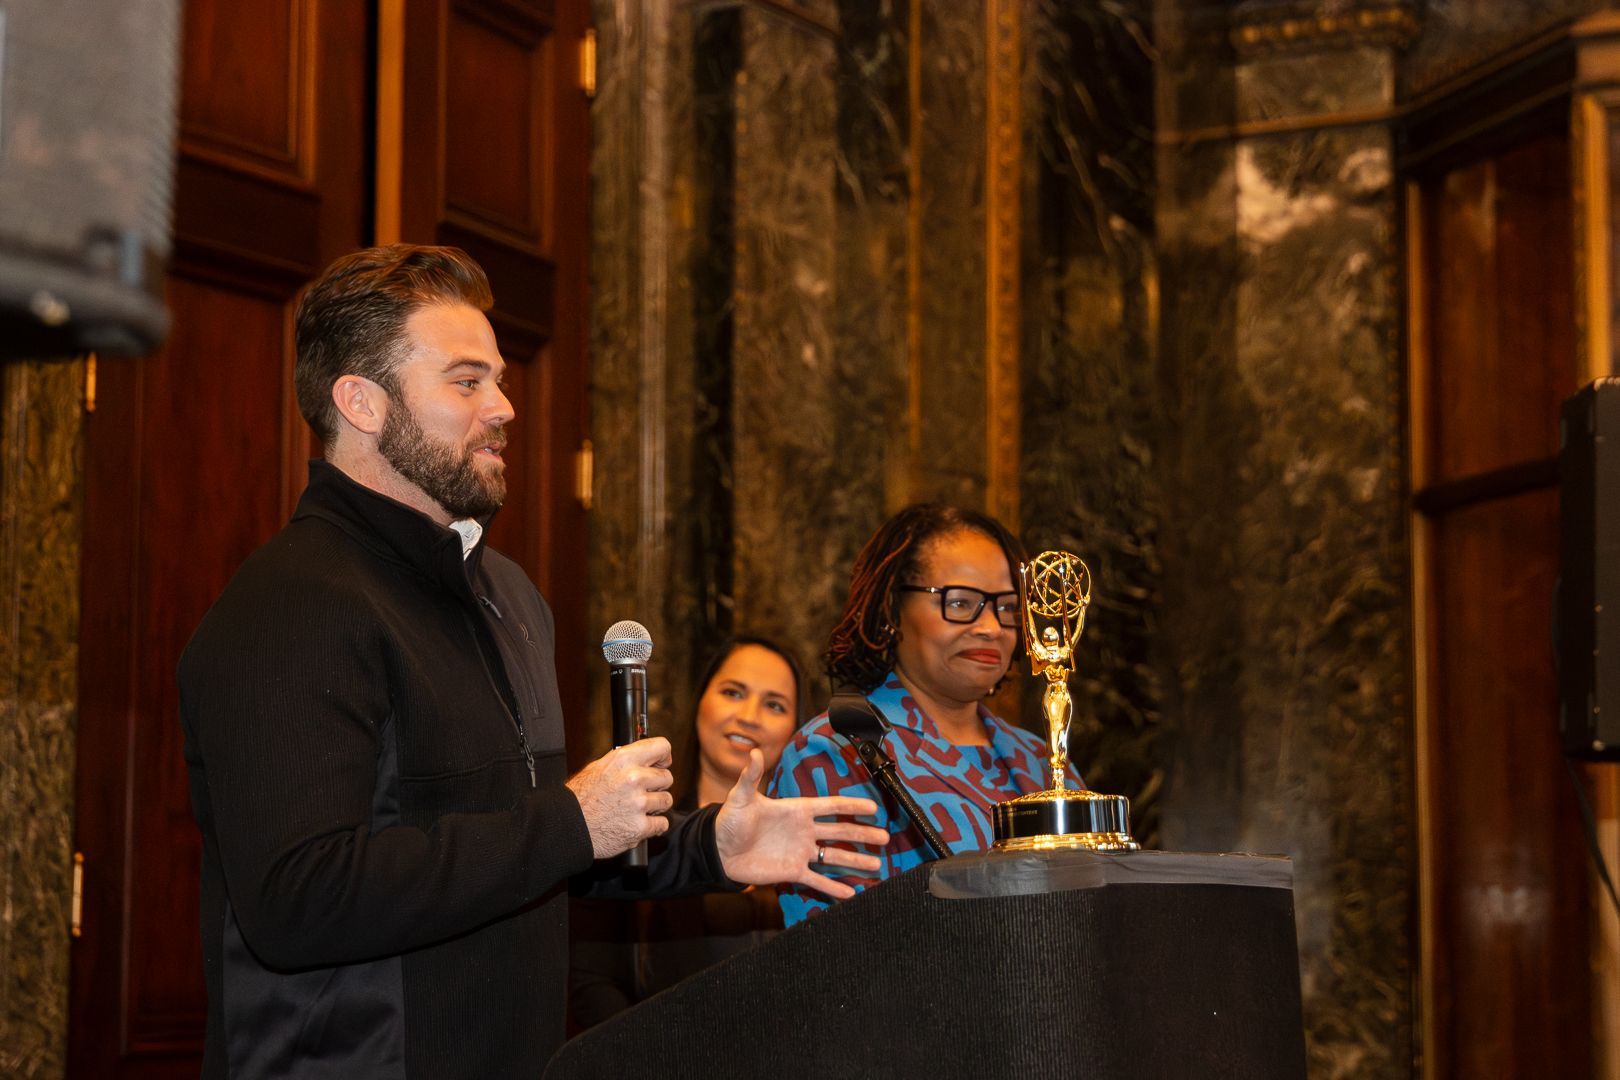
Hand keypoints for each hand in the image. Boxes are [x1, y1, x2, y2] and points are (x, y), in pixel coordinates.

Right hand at [566, 737, 674, 858]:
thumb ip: (627, 761)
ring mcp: (638, 803)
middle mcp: (633, 778)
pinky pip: (662, 823)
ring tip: (635, 809)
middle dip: (656, 786)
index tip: (661, 764)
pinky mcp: (640, 826)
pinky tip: (637, 822)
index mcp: (624, 759)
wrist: (568, 825)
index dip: (663, 757)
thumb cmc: (581, 797)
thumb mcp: (600, 766)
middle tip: (640, 792)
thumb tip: (649, 758)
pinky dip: (653, 826)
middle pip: (667, 777)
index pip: (662, 747)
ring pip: (666, 800)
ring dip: (655, 806)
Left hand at [713, 749, 887, 899]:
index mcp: (796, 810)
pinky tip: (851, 891)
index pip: (830, 806)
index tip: (873, 807)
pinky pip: (817, 880)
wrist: (718, 851)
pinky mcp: (791, 871)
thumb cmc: (729, 821)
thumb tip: (752, 752)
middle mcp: (803, 831)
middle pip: (840, 831)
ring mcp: (799, 852)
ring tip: (877, 864)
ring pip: (833, 856)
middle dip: (863, 834)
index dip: (852, 806)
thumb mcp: (741, 797)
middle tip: (885, 838)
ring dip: (855, 860)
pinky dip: (833, 887)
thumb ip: (750, 776)